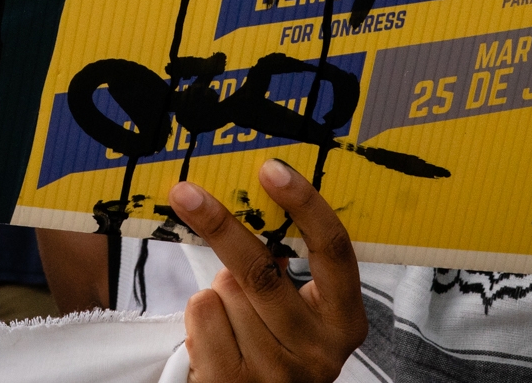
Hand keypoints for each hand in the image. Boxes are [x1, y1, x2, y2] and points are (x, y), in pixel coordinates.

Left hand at [167, 159, 366, 382]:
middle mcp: (320, 353)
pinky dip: (199, 314)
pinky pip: (202, 313)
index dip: (305, 204)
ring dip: (217, 290)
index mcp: (345, 322)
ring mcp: (278, 374)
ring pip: (225, 292)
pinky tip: (216, 337)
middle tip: (186, 192)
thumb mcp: (299, 313)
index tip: (271, 169)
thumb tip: (244, 204)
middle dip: (220, 226)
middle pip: (262, 270)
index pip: (334, 251)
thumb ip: (286, 269)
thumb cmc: (274, 345)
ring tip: (232, 318)